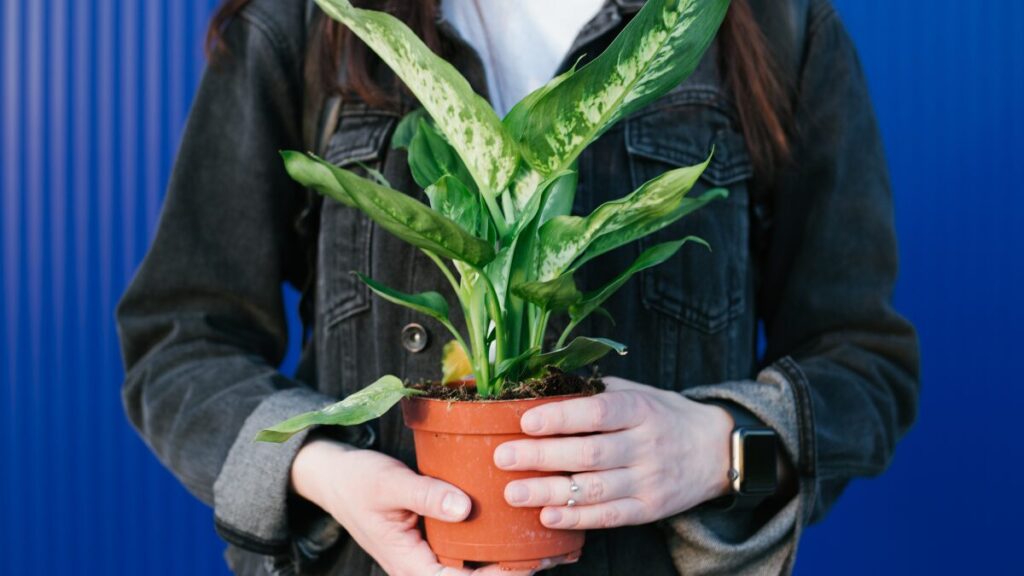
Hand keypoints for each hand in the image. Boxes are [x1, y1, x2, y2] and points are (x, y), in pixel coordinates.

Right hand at [291, 438, 563, 575]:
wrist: (335, 477)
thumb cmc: (359, 480)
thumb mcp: (389, 483)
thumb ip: (426, 495)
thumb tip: (464, 508)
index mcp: (409, 564)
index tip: (527, 566)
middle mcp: (422, 568)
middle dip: (510, 573)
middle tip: (551, 555)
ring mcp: (429, 558)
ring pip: (473, 570)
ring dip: (506, 563)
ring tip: (548, 549)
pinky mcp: (435, 544)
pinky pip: (468, 553)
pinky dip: (494, 547)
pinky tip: (519, 532)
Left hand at [494, 376, 734, 529]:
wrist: (716, 451)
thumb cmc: (663, 416)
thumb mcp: (639, 392)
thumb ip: (596, 392)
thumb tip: (542, 386)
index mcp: (640, 409)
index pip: (597, 413)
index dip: (560, 417)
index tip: (525, 420)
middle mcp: (646, 445)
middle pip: (589, 454)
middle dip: (541, 457)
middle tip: (503, 457)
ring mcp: (649, 480)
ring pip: (594, 489)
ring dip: (550, 492)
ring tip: (514, 492)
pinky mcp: (649, 509)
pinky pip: (610, 517)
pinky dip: (577, 518)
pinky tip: (547, 516)